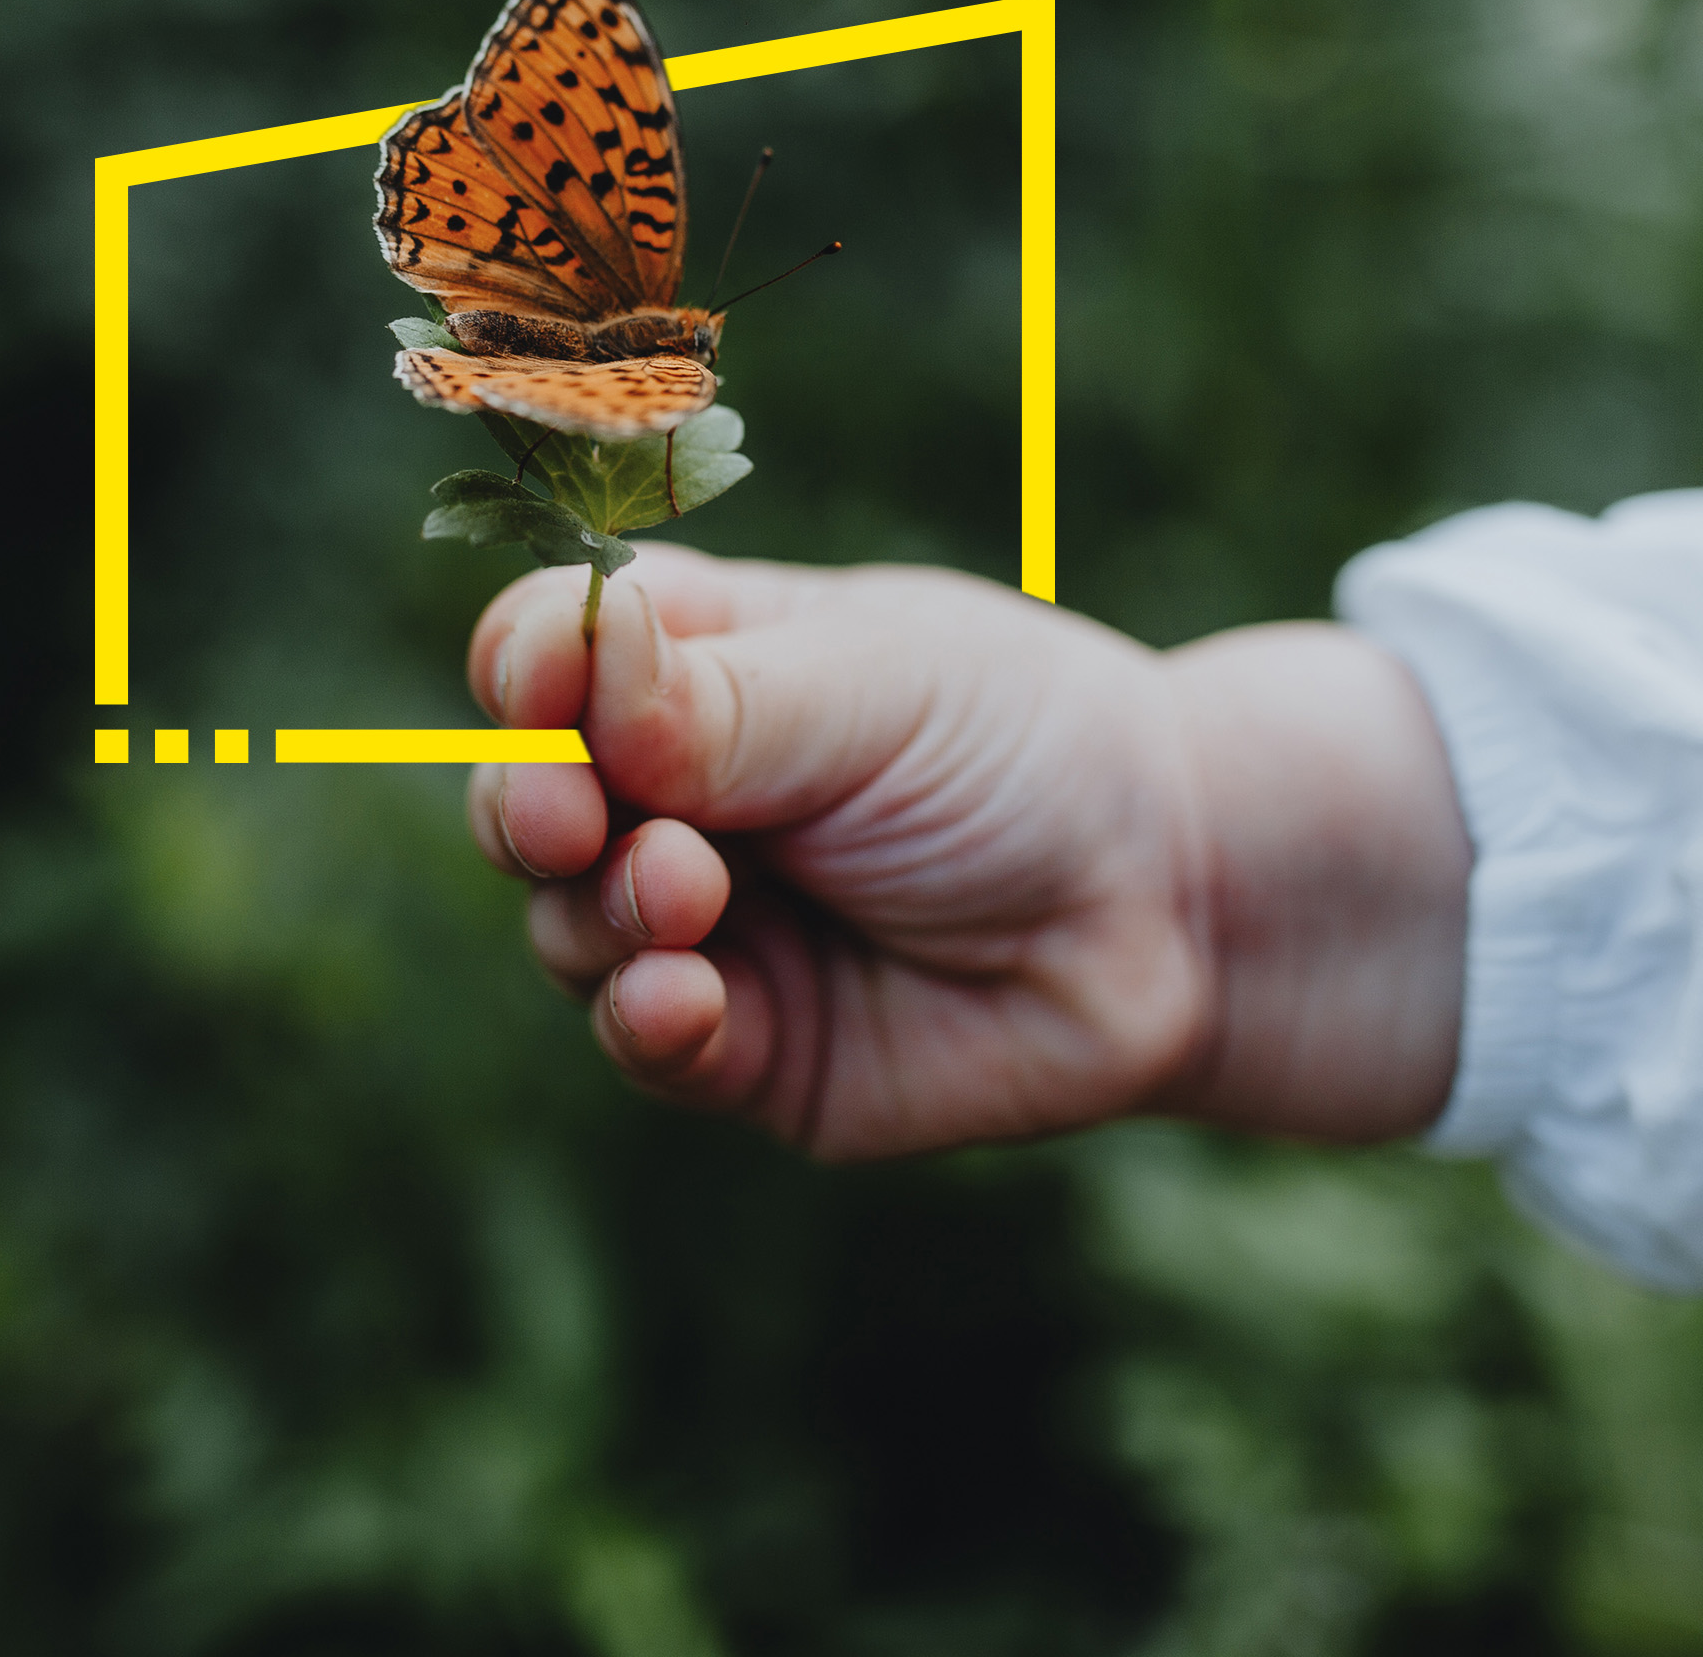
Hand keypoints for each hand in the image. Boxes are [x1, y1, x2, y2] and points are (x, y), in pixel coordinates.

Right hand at [463, 547, 1469, 1157]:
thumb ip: (716, 699)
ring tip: (687, 890)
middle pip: (526, 796)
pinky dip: (643, 1018)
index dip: (529, 671)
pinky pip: (643, 1041)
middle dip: (529, 806)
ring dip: (605, 909)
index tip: (546, 688)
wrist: (1176, 904)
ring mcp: (704, 925)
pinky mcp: (747, 1048)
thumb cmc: (1028, 750)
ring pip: (567, 926)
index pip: (547, 654)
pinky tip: (682, 995)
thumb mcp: (875, 691)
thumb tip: (570, 656)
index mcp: (695, 663)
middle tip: (572, 815)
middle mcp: (679, 794)